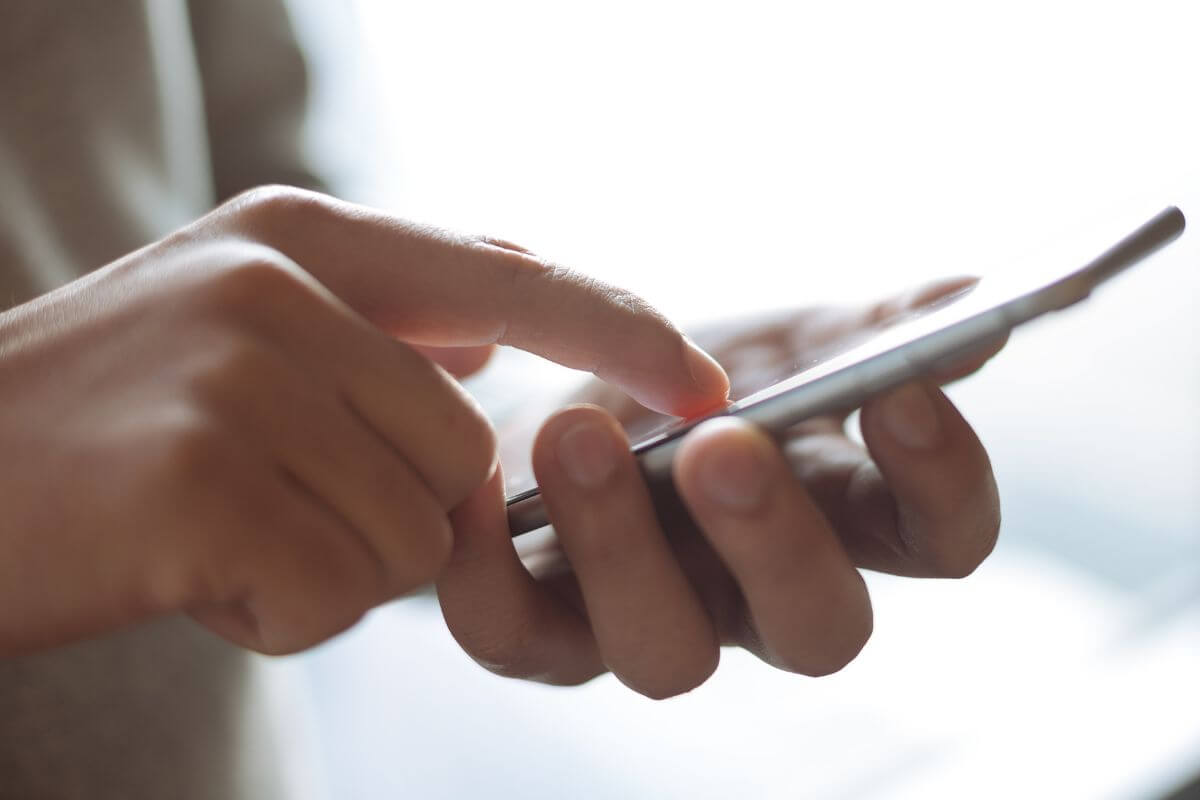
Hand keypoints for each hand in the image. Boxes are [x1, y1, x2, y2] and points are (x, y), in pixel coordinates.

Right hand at [0, 187, 728, 656]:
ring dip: (329, 563)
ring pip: (412, 535)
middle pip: (467, 453)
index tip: (706, 384)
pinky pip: (333, 595)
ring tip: (215, 526)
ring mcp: (238, 376)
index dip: (619, 332)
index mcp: (301, 236)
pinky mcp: (202, 479)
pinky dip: (275, 612)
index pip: (510, 276)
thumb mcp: (235, 323)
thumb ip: (379, 322)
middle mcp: (277, 286)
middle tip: (268, 500)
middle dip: (394, 511)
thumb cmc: (99, 420)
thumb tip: (492, 351)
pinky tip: (184, 567)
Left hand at [437, 278, 1002, 697]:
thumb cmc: (695, 376)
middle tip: (722, 442)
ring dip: (622, 546)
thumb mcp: (780, 339)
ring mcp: (652, 624)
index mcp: (841, 519)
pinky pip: (511, 634)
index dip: (941, 480)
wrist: (565, 400)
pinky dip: (484, 566)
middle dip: (774, 540)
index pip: (939, 539)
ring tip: (576, 433)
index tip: (900, 386)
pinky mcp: (540, 634)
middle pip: (816, 628)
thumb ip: (869, 330)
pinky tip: (473, 477)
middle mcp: (758, 597)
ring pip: (666, 654)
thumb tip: (970, 295)